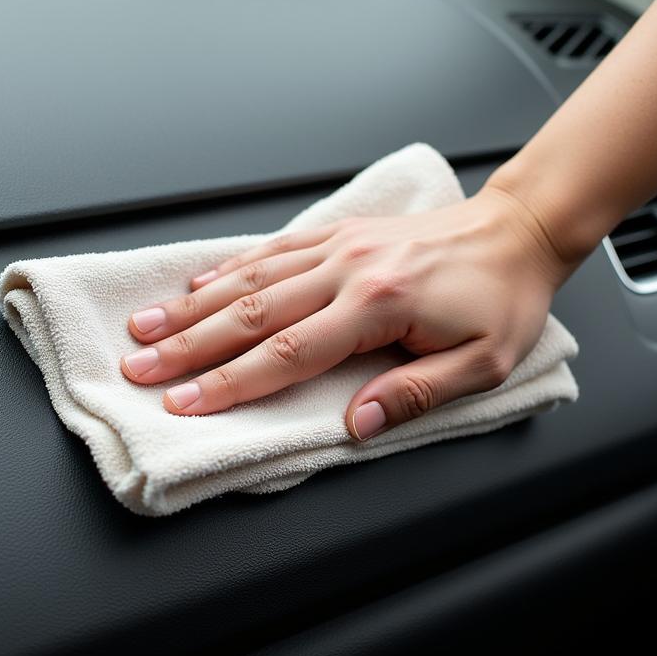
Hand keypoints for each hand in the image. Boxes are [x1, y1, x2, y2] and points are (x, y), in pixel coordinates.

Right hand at [120, 184, 571, 439]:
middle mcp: (346, 270)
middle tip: (139, 369)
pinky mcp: (339, 232)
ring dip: (192, 305)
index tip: (185, 403)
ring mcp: (338, 246)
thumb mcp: (481, 362)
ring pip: (250, 279)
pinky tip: (197, 282)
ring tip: (145, 326)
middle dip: (188, 346)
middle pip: (250, 314)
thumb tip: (356, 425)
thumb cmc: (503, 299)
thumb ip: (414, 394)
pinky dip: (229, 266)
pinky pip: (273, 249)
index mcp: (378, 305)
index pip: (287, 354)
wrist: (516, 229)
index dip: (230, 384)